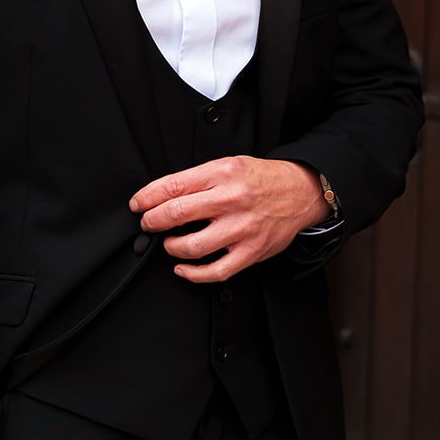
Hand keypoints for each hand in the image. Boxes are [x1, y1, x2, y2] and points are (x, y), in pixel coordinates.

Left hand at [129, 156, 326, 284]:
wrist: (301, 191)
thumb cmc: (260, 179)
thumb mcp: (228, 165)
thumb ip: (197, 179)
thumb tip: (160, 195)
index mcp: (222, 174)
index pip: (174, 186)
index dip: (147, 197)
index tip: (137, 204)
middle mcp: (231, 200)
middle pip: (177, 213)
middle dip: (153, 221)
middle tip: (148, 224)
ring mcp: (242, 228)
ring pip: (193, 246)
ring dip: (171, 247)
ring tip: (169, 242)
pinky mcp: (252, 251)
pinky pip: (216, 271)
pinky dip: (193, 274)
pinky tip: (182, 268)